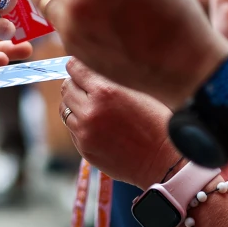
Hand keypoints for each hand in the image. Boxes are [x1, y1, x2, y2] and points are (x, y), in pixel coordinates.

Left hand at [59, 58, 178, 186]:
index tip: (77, 67)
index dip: (76, 66)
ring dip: (74, 105)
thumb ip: (109, 81)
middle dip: (74, 85)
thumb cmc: (156, 123)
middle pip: (66, 89)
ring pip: (65, 110)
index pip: (76, 69)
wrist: (163, 160)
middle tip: (84, 87)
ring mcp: (85, 132)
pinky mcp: (84, 149)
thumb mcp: (136, 92)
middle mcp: (90, 111)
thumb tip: (88, 71)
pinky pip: (72, 129)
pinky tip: (97, 126)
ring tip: (91, 107)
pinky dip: (79, 124)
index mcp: (105, 91)